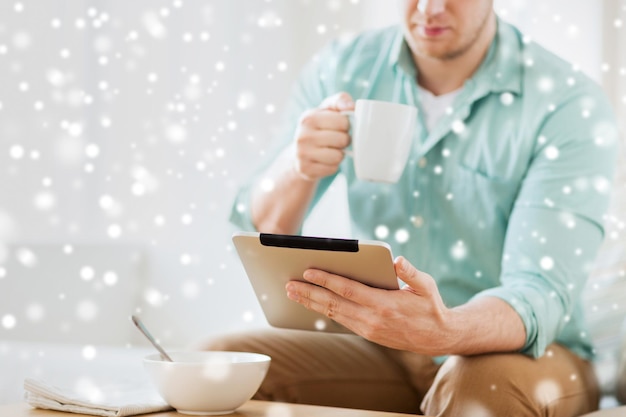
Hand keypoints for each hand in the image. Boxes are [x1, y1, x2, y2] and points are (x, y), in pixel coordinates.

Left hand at [285, 256, 453, 354]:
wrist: (438, 338)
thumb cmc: (431, 306)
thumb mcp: (426, 286)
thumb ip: (411, 272)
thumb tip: (398, 260)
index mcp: (383, 304)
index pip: (347, 290)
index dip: (326, 280)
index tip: (308, 271)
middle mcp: (371, 319)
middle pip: (333, 304)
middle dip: (309, 293)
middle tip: (288, 285)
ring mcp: (367, 329)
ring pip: (333, 314)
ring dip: (311, 303)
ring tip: (293, 293)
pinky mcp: (367, 333)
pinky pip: (341, 320)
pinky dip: (324, 311)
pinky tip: (312, 304)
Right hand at [292, 92, 353, 180]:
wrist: (298, 154)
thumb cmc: (319, 128)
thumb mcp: (327, 110)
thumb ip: (340, 100)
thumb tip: (351, 106)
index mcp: (308, 118)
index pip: (343, 122)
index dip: (346, 125)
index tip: (339, 127)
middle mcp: (302, 135)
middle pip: (342, 140)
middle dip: (344, 141)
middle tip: (337, 140)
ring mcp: (302, 154)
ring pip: (338, 156)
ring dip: (339, 154)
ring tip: (331, 150)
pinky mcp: (305, 170)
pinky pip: (332, 169)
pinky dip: (333, 166)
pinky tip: (325, 161)